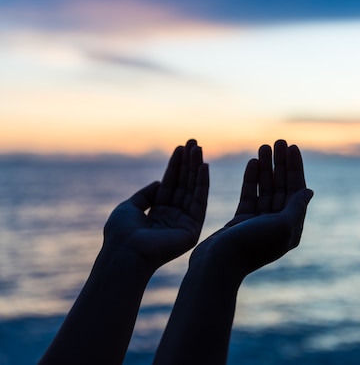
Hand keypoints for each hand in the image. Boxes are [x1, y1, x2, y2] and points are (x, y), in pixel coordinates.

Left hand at [103, 139, 208, 269]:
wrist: (125, 253)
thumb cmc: (120, 233)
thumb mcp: (129, 207)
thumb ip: (145, 194)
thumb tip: (160, 182)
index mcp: (157, 215)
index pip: (170, 185)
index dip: (175, 166)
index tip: (181, 147)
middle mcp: (172, 218)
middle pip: (183, 185)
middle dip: (188, 163)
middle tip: (194, 142)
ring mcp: (184, 224)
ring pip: (192, 190)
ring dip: (196, 168)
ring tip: (198, 148)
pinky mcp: (192, 230)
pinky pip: (199, 202)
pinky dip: (202, 184)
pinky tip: (203, 167)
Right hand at [190, 140, 312, 275]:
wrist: (218, 264)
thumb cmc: (251, 246)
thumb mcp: (281, 226)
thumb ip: (296, 207)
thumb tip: (309, 191)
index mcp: (291, 228)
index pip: (296, 191)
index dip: (295, 168)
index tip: (292, 147)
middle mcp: (277, 225)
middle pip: (282, 187)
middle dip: (281, 164)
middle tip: (278, 141)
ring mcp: (258, 222)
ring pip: (266, 188)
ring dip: (266, 167)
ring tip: (264, 146)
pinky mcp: (241, 221)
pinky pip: (250, 195)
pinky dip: (251, 179)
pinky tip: (253, 162)